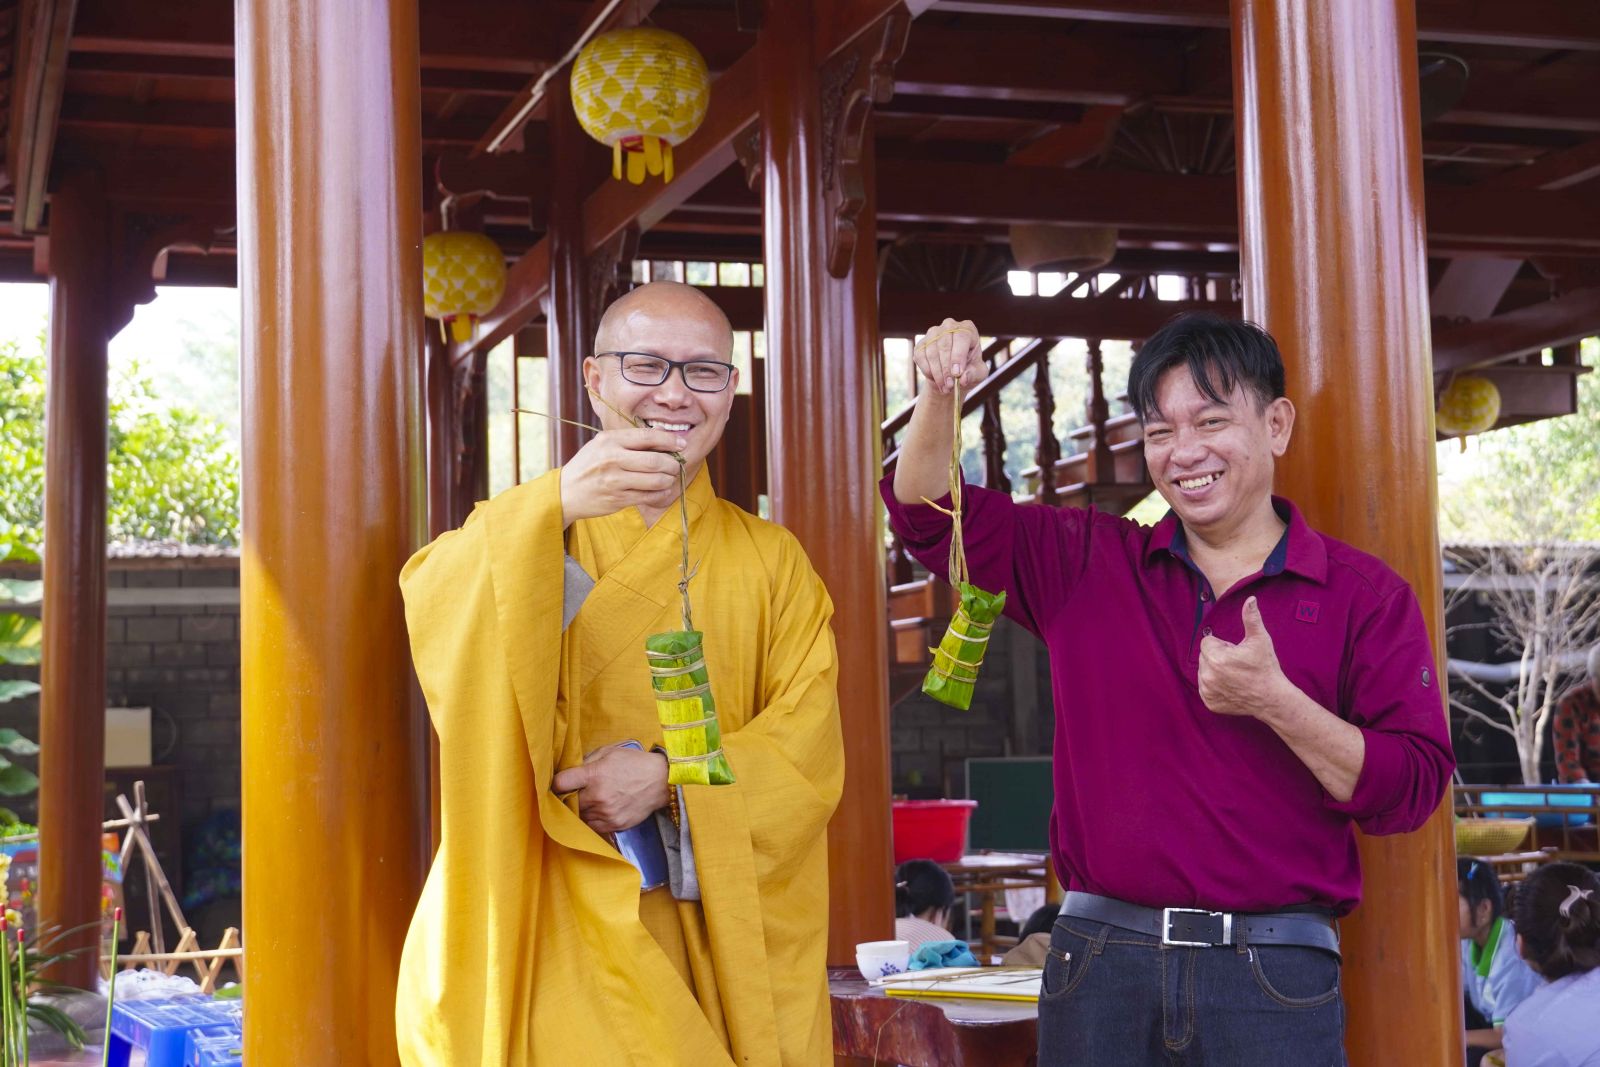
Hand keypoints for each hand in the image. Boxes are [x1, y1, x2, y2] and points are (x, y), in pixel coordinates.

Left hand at [551, 744, 669, 834]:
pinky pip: (592, 826)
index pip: (560, 783)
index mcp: (594, 775)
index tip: (559, 783)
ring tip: (587, 801)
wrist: (661, 781)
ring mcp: (606, 813)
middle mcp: (597, 796)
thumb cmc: (634, 763)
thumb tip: (570, 771)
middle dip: (567, 797)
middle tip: (572, 793)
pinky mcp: (614, 825)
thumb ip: (587, 761)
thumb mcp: (609, 752)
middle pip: (568, 803)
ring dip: (580, 809)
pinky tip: (597, 810)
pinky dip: (591, 819)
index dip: (556, 782)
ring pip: (579, 816)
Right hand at [559, 428, 687, 524]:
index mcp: (610, 440)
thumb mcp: (603, 444)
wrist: (566, 492)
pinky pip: (648, 496)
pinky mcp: (618, 499)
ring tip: (669, 477)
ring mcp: (615, 481)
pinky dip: (660, 493)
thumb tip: (663, 436)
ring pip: (655, 480)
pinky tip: (661, 489)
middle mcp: (612, 459)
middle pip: (655, 461)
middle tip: (676, 465)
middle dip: (672, 463)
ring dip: (668, 479)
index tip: (682, 444)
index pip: (647, 437)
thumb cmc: (589, 465)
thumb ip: (629, 440)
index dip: (669, 440)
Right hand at [912, 318, 986, 395]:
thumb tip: (963, 379)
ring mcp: (933, 333)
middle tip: (950, 386)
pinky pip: (920, 357)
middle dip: (947, 369)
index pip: (961, 337)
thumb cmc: (969, 370)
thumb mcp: (979, 374)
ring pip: (932, 353)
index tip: (957, 374)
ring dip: (937, 373)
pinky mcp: (921, 344)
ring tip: (945, 388)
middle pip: (944, 345)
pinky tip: (935, 380)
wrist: (953, 375)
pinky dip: (928, 371)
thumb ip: (974, 374)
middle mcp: (949, 326)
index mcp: (967, 329)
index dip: (958, 356)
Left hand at [1198, 597, 1289, 719]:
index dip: (1223, 645)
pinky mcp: (1210, 702)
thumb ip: (1251, 618)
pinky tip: (1231, 686)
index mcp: (1216, 658)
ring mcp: (1207, 691)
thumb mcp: (1260, 640)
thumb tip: (1250, 599)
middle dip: (1218, 657)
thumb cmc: (1266, 667)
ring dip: (1215, 671)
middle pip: (1205, 656)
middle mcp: (1207, 675)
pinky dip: (1215, 686)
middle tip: (1238, 664)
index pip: (1207, 642)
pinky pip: (1205, 688)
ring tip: (1235, 675)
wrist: (1272, 698)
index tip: (1236, 653)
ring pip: (1204, 671)